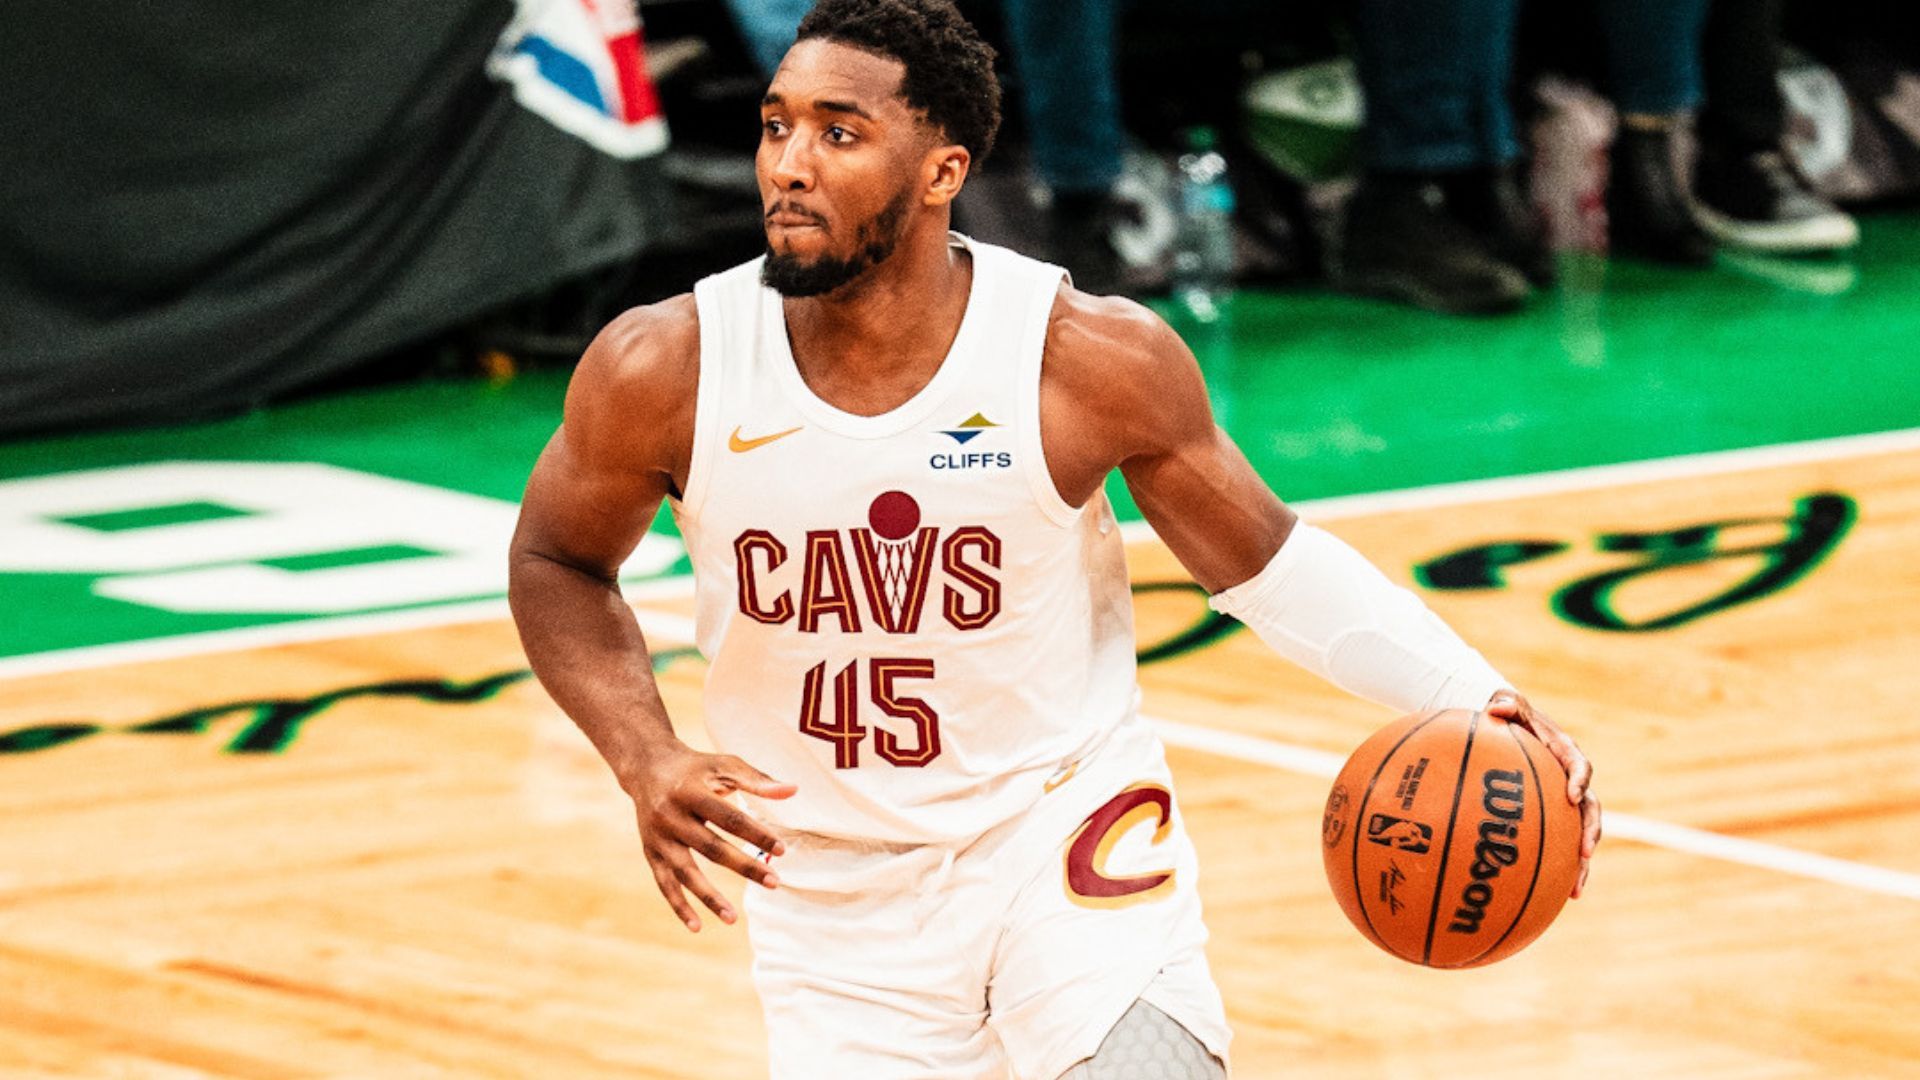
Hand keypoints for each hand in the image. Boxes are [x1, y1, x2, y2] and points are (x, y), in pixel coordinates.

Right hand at [627, 746, 797, 931]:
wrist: (647, 766)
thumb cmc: (696, 768)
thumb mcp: (724, 765)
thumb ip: (757, 779)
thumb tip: (792, 790)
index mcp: (691, 792)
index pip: (728, 818)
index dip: (755, 834)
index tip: (781, 850)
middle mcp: (670, 816)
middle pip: (710, 847)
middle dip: (744, 866)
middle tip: (774, 882)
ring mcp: (658, 837)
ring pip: (685, 872)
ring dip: (708, 897)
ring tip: (732, 919)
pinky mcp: (650, 852)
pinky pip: (664, 883)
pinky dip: (679, 906)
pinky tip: (697, 926)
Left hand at [1485, 690, 1600, 898]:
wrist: (1505, 727)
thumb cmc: (1504, 714)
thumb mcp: (1505, 703)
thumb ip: (1505, 703)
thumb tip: (1495, 708)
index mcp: (1564, 754)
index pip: (1579, 767)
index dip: (1578, 781)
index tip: (1571, 796)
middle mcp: (1570, 781)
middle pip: (1589, 810)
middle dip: (1590, 832)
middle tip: (1584, 852)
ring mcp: (1563, 803)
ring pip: (1579, 835)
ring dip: (1582, 863)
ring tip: (1576, 890)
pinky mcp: (1552, 818)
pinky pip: (1557, 845)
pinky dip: (1557, 869)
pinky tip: (1550, 898)